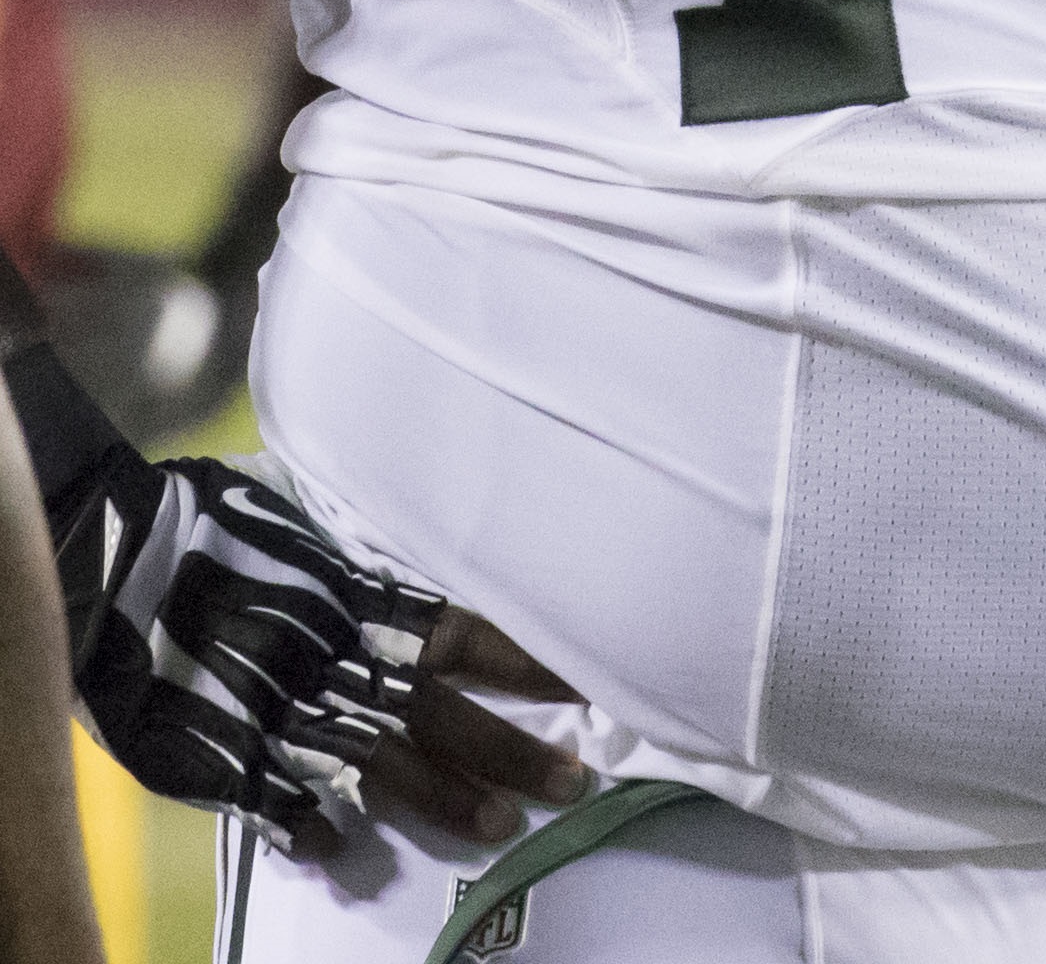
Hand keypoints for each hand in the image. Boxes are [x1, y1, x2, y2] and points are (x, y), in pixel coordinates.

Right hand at [57, 449, 587, 852]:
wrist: (124, 565)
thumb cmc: (213, 525)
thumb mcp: (302, 527)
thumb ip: (354, 556)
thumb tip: (393, 542)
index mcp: (366, 604)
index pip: (473, 634)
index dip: (532, 660)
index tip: (590, 679)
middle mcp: (346, 667)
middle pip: (449, 717)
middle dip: (515, 749)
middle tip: (574, 778)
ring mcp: (298, 721)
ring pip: (392, 771)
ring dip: (449, 800)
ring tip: (503, 825)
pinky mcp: (245, 763)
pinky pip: (295, 811)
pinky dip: (320, 832)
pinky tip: (344, 852)